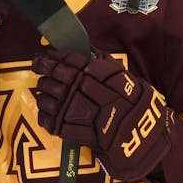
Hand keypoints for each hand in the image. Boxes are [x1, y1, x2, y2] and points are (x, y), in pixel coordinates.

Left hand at [32, 48, 172, 182]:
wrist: (142, 132)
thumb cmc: (132, 100)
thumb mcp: (121, 74)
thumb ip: (102, 62)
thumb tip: (86, 49)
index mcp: (101, 75)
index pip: (71, 61)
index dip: (54, 56)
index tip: (44, 55)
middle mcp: (90, 92)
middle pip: (59, 78)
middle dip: (45, 71)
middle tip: (39, 68)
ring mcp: (82, 114)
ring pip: (53, 100)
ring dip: (43, 94)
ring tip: (41, 90)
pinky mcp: (77, 133)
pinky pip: (54, 123)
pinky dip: (45, 117)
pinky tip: (45, 111)